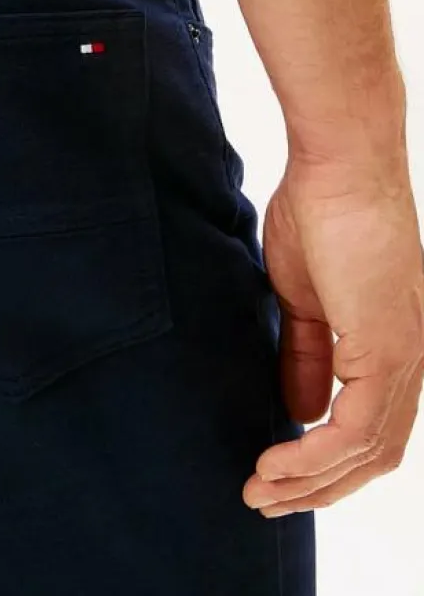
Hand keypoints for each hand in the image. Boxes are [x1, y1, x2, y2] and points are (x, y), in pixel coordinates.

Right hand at [243, 154, 423, 516]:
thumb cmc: (320, 214)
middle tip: (264, 502)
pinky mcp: (387, 349)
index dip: (325, 463)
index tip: (274, 475)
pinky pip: (355, 429)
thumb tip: (299, 410)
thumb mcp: (303, 300)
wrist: (338, 166)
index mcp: (391, 347)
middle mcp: (411, 361)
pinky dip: (314, 456)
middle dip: (318, 488)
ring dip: (311, 481)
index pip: (370, 429)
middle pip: (375, 456)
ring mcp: (405, 357)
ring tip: (260, 491)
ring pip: (368, 452)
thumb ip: (306, 356)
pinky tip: (275, 463)